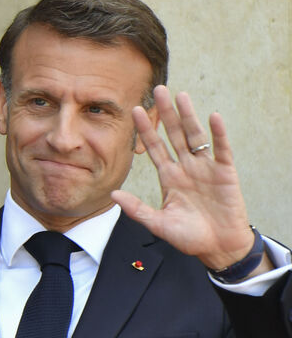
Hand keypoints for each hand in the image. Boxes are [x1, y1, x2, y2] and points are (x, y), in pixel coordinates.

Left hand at [111, 85, 264, 272]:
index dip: (145, 130)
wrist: (218, 247)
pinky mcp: (225, 173)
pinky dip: (218, 134)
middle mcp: (186, 168)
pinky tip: (213, 117)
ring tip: (181, 96)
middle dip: (166, 113)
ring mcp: (206, 168)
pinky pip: (222, 150)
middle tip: (158, 90)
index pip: (154, 148)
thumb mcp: (158, 224)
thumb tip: (113, 194)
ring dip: (189, 116)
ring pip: (195, 136)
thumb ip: (137, 209)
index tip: (133, 111)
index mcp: (169, 177)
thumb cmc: (189, 237)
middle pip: (174, 135)